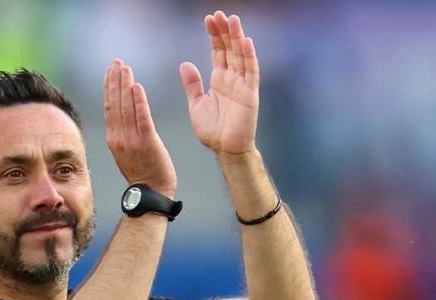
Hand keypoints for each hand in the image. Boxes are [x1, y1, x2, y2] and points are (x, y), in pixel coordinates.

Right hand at [104, 59, 176, 197]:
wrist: (151, 192)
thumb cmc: (143, 172)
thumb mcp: (126, 151)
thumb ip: (123, 133)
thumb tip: (122, 117)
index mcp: (114, 138)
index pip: (109, 107)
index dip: (109, 87)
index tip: (110, 70)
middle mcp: (119, 137)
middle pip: (115, 104)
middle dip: (115, 81)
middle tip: (117, 62)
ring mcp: (132, 140)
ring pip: (126, 108)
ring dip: (125, 86)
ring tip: (125, 68)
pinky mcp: (147, 143)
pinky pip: (141, 119)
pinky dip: (138, 102)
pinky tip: (137, 86)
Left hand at [180, 12, 259, 155]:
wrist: (225, 150)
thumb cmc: (213, 130)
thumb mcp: (197, 103)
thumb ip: (193, 84)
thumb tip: (185, 63)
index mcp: (219, 79)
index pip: (218, 51)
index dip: (214, 35)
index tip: (208, 19)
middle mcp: (232, 79)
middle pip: (229, 49)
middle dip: (224, 31)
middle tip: (218, 13)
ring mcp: (242, 85)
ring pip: (241, 55)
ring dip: (237, 37)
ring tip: (232, 19)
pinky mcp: (250, 94)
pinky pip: (251, 72)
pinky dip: (249, 57)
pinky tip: (245, 41)